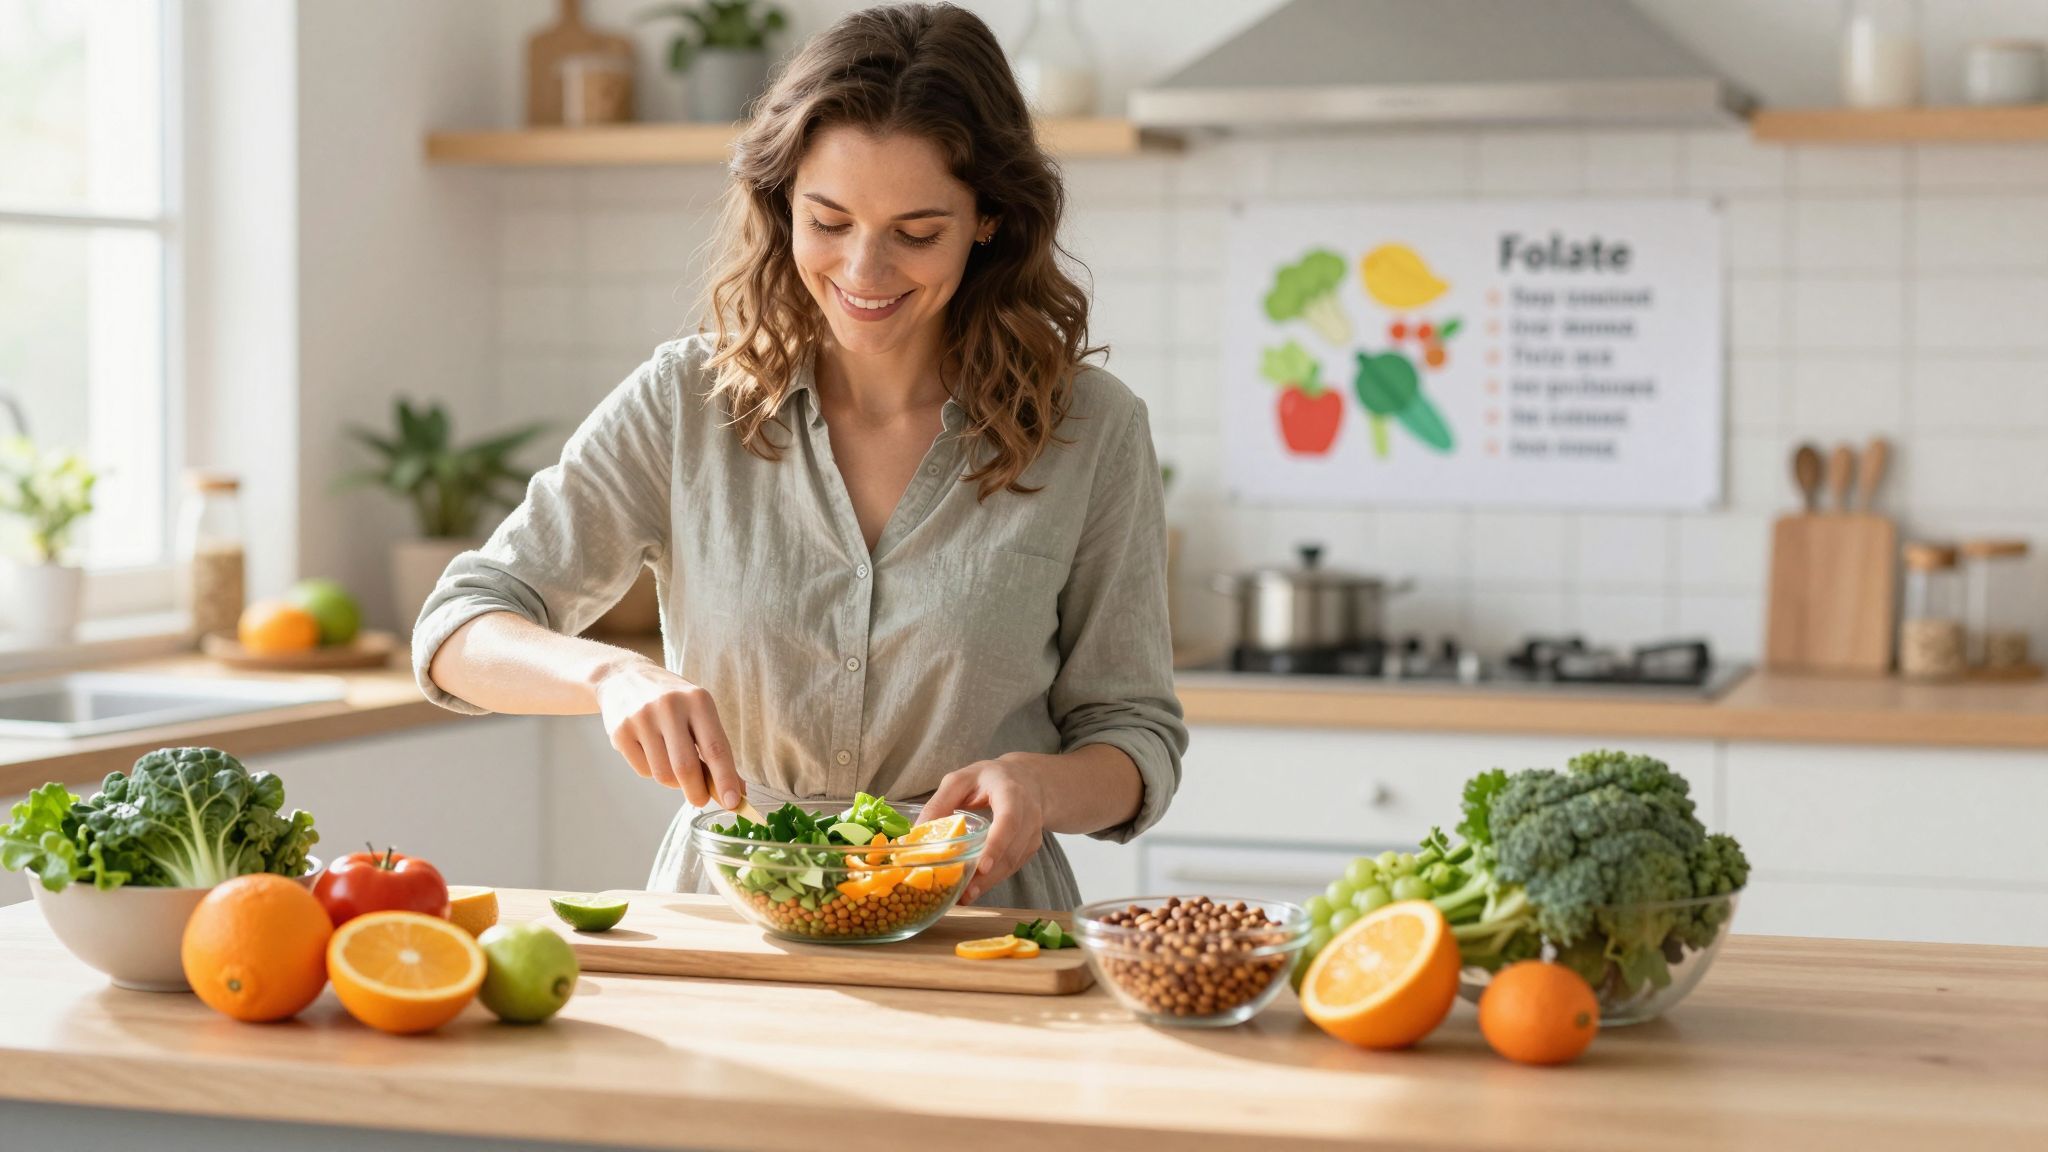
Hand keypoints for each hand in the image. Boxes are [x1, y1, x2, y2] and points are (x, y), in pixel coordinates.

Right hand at [592, 659, 741, 808]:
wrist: (624, 678)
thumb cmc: (673, 703)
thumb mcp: (699, 713)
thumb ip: (716, 749)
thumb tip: (735, 790)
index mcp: (698, 700)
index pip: (715, 748)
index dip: (725, 779)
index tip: (734, 802)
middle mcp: (670, 707)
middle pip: (686, 767)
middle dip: (697, 792)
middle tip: (700, 800)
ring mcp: (641, 718)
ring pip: (663, 774)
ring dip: (673, 782)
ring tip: (673, 765)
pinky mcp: (620, 732)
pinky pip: (643, 770)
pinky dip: (652, 771)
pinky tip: (651, 752)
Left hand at [922, 755, 1046, 904]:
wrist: (1027, 779)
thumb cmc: (990, 778)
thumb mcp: (961, 780)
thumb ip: (940, 801)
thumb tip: (916, 832)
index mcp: (1011, 792)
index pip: (1009, 820)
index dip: (997, 844)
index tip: (982, 866)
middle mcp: (1029, 813)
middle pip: (1012, 849)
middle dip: (989, 875)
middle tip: (965, 892)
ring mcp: (1033, 832)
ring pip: (1013, 862)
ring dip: (990, 882)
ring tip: (965, 896)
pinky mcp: (1031, 846)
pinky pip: (1013, 866)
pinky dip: (994, 879)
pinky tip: (975, 888)